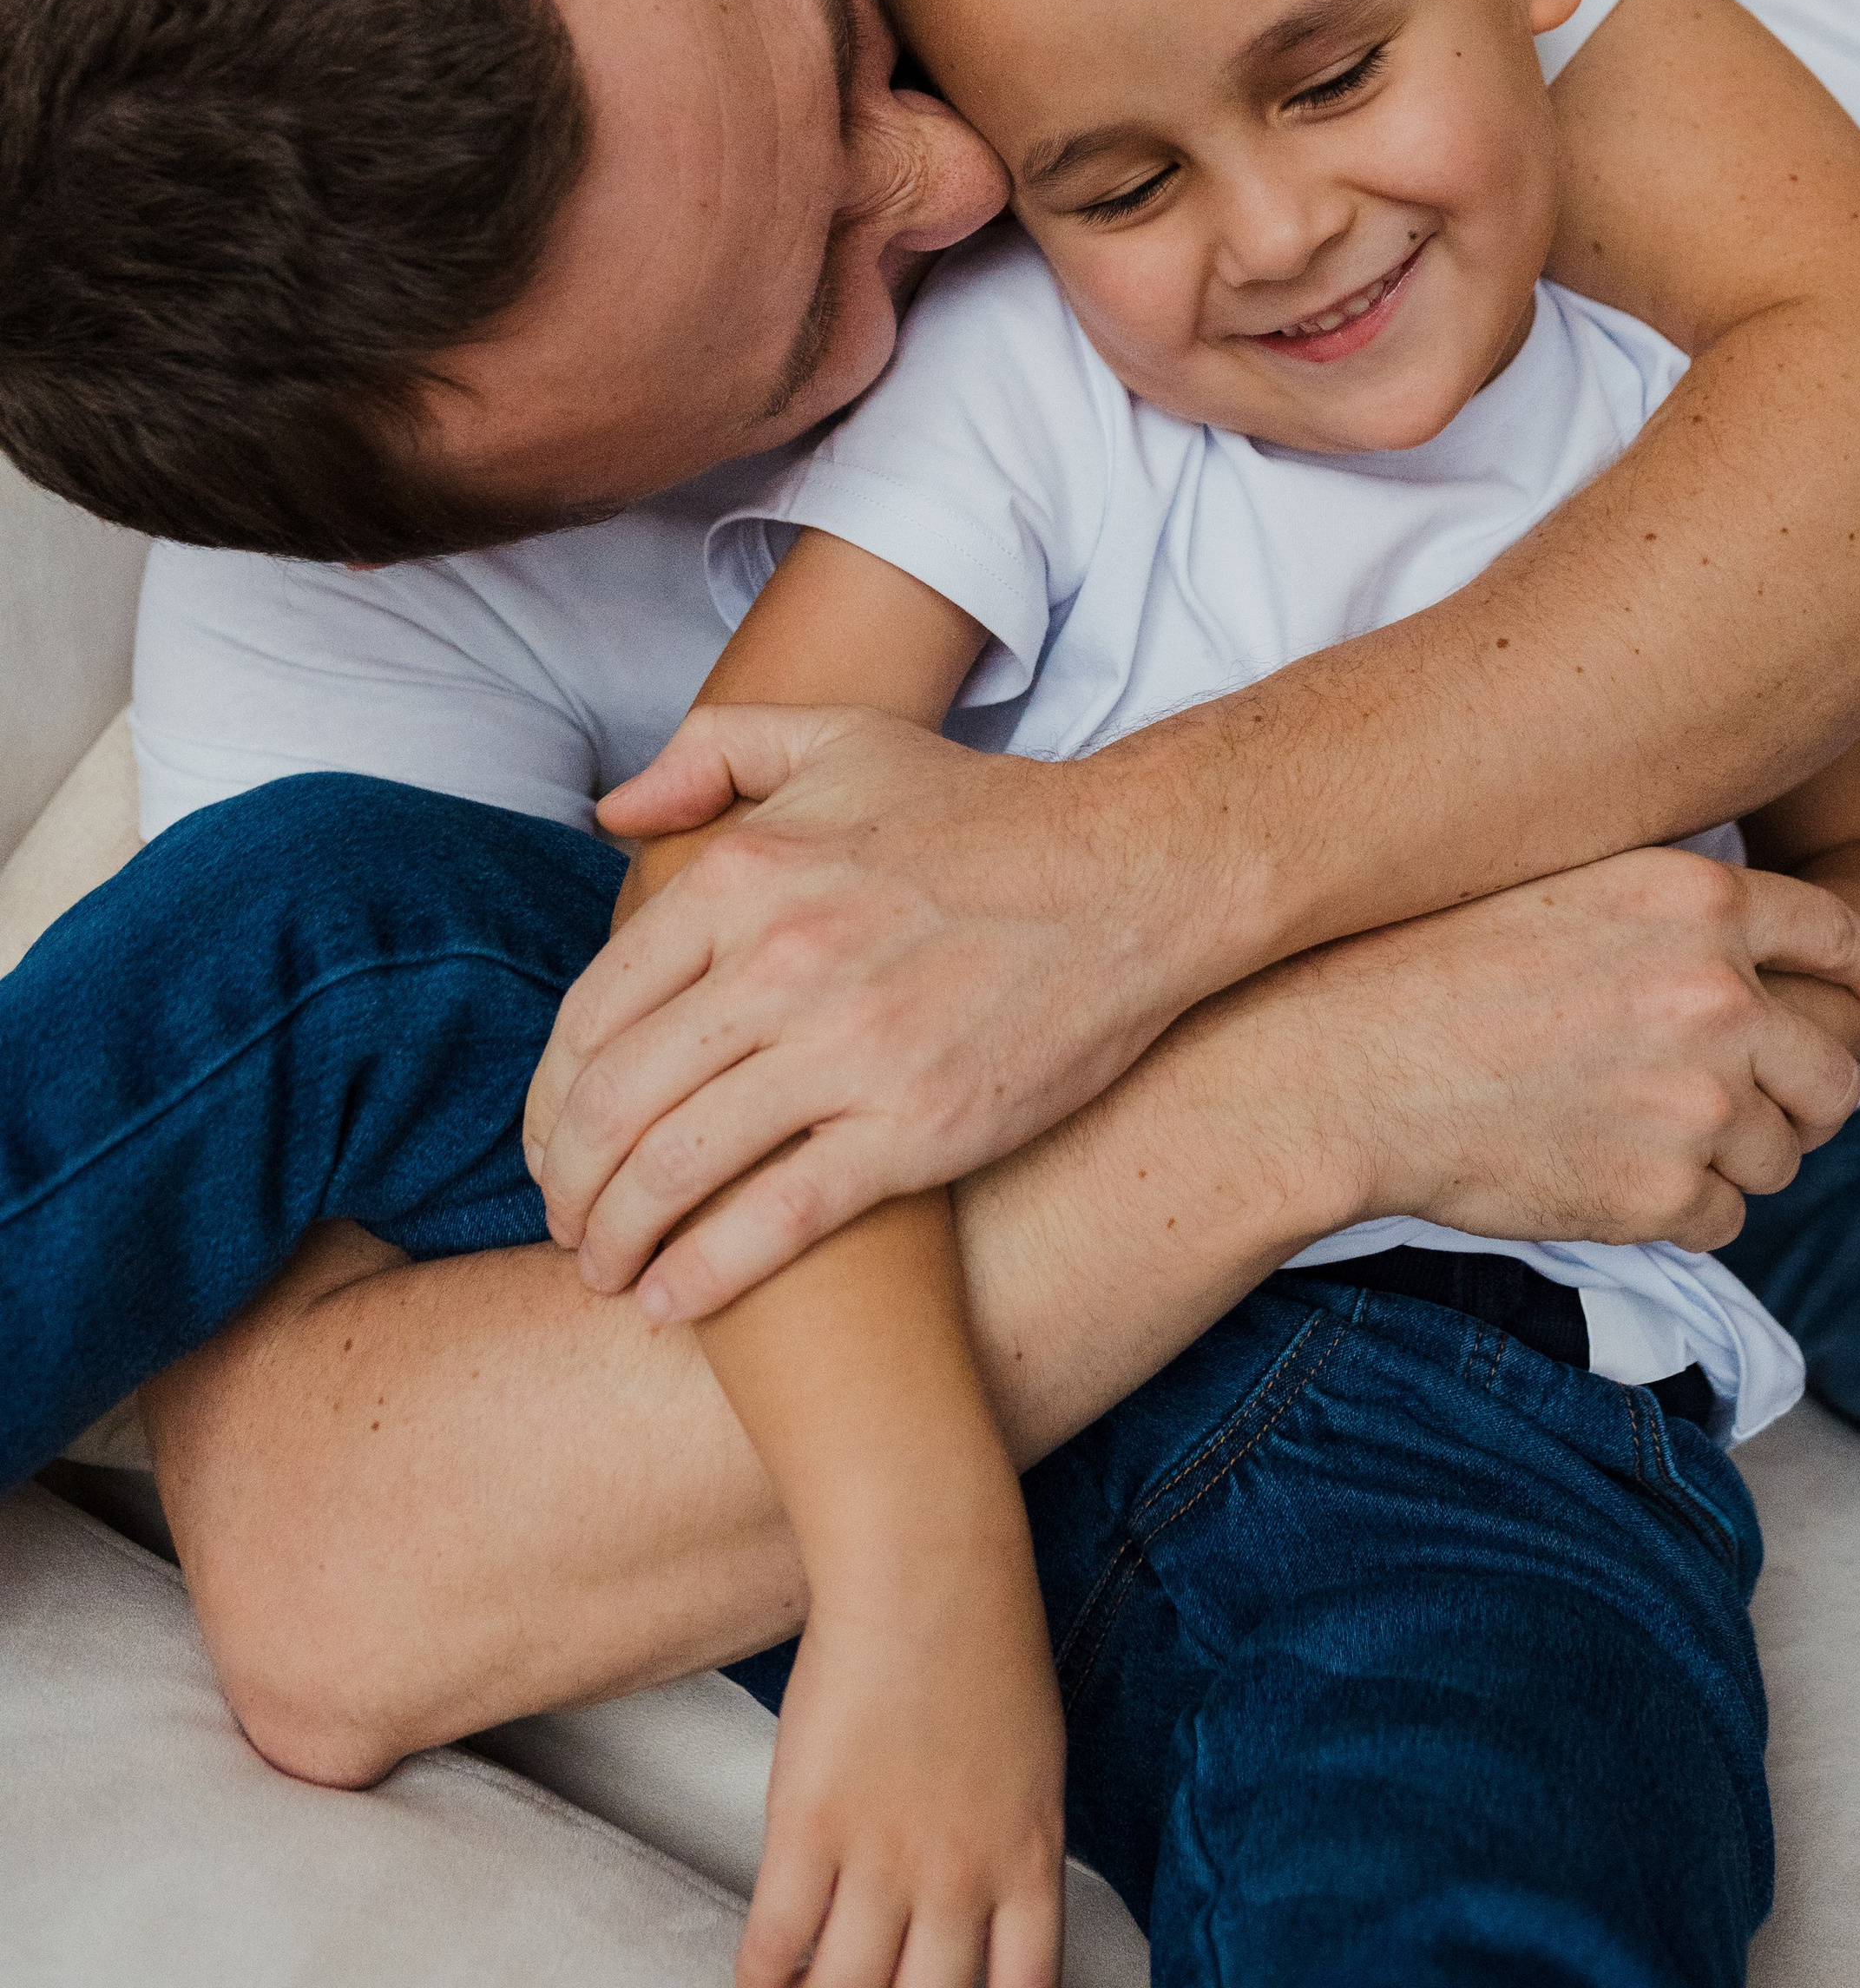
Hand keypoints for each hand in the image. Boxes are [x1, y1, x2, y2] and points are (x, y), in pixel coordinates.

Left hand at [525, 705, 1203, 1314]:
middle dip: (566, 1184)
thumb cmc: (985, 814)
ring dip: (614, 1237)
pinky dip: (700, 1274)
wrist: (1135, 876)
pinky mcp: (914, 1129)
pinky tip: (670, 1299)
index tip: (547, 1145)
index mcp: (745, 874)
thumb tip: (612, 813)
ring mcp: (847, 1050)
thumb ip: (712, 752)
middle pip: (614, 1103)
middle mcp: (779, 962)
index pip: (592, 1013)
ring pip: (674, 1169)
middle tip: (566, 1222)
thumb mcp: (841, 737)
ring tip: (604, 1269)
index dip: (548, 1099)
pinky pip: (772, 1222)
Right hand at [735, 1522, 1064, 1987]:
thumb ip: (1010, 1849)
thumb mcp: (1032, 1764)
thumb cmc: (986, 1643)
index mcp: (1027, 1861)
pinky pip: (776, 1946)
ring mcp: (882, 1858)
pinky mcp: (808, 1827)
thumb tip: (985, 1917)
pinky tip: (762, 1982)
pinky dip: (764, 1981)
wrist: (929, 1564)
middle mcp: (959, 1877)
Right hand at [1236, 848, 1859, 1253]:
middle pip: (1833, 1073)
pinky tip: (1601, 1171)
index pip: (1843, 937)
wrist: (1340, 1067)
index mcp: (1697, 899)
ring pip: (1783, 1155)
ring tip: (1632, 1130)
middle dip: (1799, 1095)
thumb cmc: (1426, 964)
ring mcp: (1698, 1100)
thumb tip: (1756, 962)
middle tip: (1738, 1100)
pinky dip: (1680, 1210)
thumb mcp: (1564, 885)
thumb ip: (1673, 915)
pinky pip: (1724, 1220)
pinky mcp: (1664, 1195)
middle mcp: (1719, 994)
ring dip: (1730, 1155)